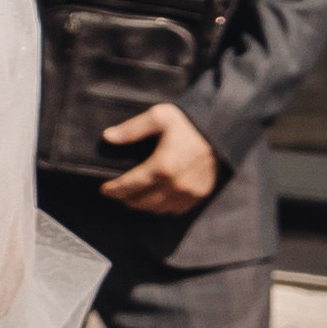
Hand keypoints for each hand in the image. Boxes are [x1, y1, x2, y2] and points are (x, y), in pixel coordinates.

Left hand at [99, 102, 220, 212]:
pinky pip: (174, 210)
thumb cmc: (188, 122)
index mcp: (161, 166)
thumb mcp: (158, 117)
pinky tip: (156, 200)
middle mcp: (174, 185)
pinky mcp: (197, 196)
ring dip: (143, 206)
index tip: (105, 189)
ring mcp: (187, 194)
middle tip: (118, 193)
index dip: (115, 189)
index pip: (130, 185)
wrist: (220, 130)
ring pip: (157, 209)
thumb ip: (132, 129)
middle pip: (142, 201)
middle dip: (127, 199)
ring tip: (134, 198)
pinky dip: (162, 208)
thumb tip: (108, 137)